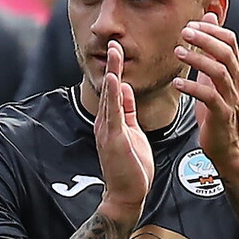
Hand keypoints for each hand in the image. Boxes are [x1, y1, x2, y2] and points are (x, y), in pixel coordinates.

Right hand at [95, 40, 153, 216]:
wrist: (127, 196)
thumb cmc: (132, 167)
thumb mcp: (132, 132)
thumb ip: (127, 111)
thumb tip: (124, 88)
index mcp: (112, 121)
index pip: (115, 90)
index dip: (116, 69)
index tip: (119, 49)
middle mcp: (106, 123)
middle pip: (109, 89)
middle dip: (112, 65)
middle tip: (115, 42)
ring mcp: (108, 131)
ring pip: (110, 97)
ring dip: (112, 74)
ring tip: (114, 53)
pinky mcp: (113, 140)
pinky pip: (113, 114)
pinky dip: (113, 96)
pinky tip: (116, 80)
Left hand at [172, 13, 238, 166]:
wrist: (227, 146)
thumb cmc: (217, 111)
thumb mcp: (214, 79)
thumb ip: (211, 54)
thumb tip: (208, 23)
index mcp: (234, 71)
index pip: (230, 41)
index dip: (212, 29)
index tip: (192, 24)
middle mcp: (235, 82)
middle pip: (226, 53)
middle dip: (205, 39)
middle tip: (185, 32)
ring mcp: (230, 98)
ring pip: (219, 72)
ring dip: (198, 59)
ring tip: (178, 52)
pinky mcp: (222, 115)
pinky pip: (209, 97)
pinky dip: (193, 88)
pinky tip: (178, 83)